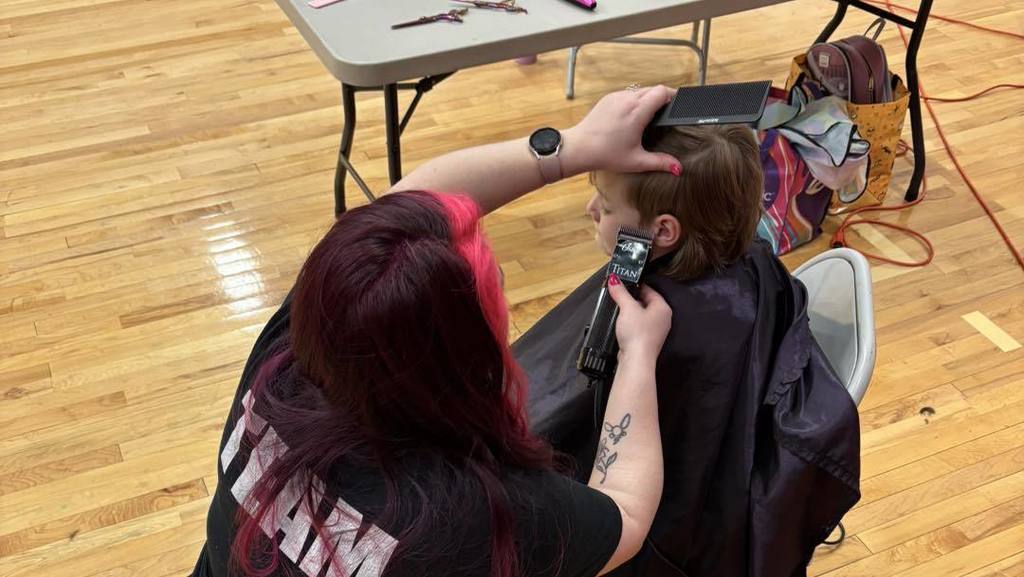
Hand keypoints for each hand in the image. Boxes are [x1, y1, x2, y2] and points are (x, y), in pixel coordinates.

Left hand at [561, 86, 681, 175]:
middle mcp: (627, 99)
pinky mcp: (607, 98)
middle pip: (653, 89)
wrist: (578, 148)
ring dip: (648, 98)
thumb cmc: (605, 154)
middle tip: (666, 113)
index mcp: (637, 111)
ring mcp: (615, 97)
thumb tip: (678, 168)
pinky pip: (627, 93)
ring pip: (640, 90)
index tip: (677, 105)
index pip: (662, 92)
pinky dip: (634, 100)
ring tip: (650, 116)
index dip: (673, 96)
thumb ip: (660, 162)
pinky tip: (633, 116)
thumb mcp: (636, 161)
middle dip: (662, 98)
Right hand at [606, 276, 671, 362]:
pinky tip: (621, 322)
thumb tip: (614, 280)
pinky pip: (639, 325)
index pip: (650, 290)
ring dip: (630, 310)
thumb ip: (620, 292)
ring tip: (618, 306)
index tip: (624, 282)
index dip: (636, 285)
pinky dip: (630, 322)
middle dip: (631, 298)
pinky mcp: (647, 339)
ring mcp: (655, 330)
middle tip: (618, 293)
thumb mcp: (627, 308)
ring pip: (642, 314)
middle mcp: (662, 318)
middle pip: (646, 302)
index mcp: (663, 308)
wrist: (636, 360)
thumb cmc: (637, 333)